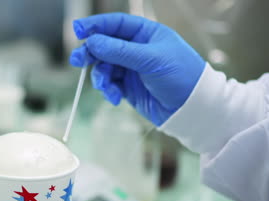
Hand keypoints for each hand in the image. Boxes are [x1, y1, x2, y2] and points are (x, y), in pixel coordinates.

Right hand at [70, 13, 204, 125]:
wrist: (191, 108)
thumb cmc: (180, 75)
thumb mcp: (150, 60)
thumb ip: (119, 51)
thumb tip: (92, 42)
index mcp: (145, 33)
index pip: (115, 24)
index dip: (95, 25)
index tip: (77, 30)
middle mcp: (136, 49)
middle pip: (104, 45)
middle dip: (90, 53)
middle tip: (77, 60)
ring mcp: (131, 68)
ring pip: (104, 67)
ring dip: (100, 77)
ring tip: (106, 87)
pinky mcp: (128, 86)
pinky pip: (109, 84)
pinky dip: (108, 90)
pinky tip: (115, 98)